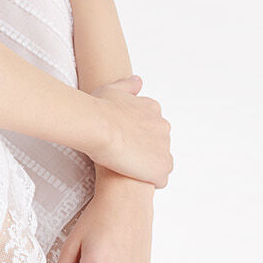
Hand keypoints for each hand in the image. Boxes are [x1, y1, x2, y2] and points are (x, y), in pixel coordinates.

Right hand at [87, 74, 172, 188]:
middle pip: (158, 144)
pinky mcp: (160, 169)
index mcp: (153, 110)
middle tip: (122, 154)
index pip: (152, 126)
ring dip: (147, 166)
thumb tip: (138, 82)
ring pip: (160, 163)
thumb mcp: (112, 88)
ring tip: (127, 168)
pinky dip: (149, 181)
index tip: (123, 139)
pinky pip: (160, 180)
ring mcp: (164, 149)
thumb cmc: (100, 108)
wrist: (98, 126)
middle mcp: (163, 128)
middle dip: (144, 151)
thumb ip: (128, 86)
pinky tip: (132, 177)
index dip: (137, 136)